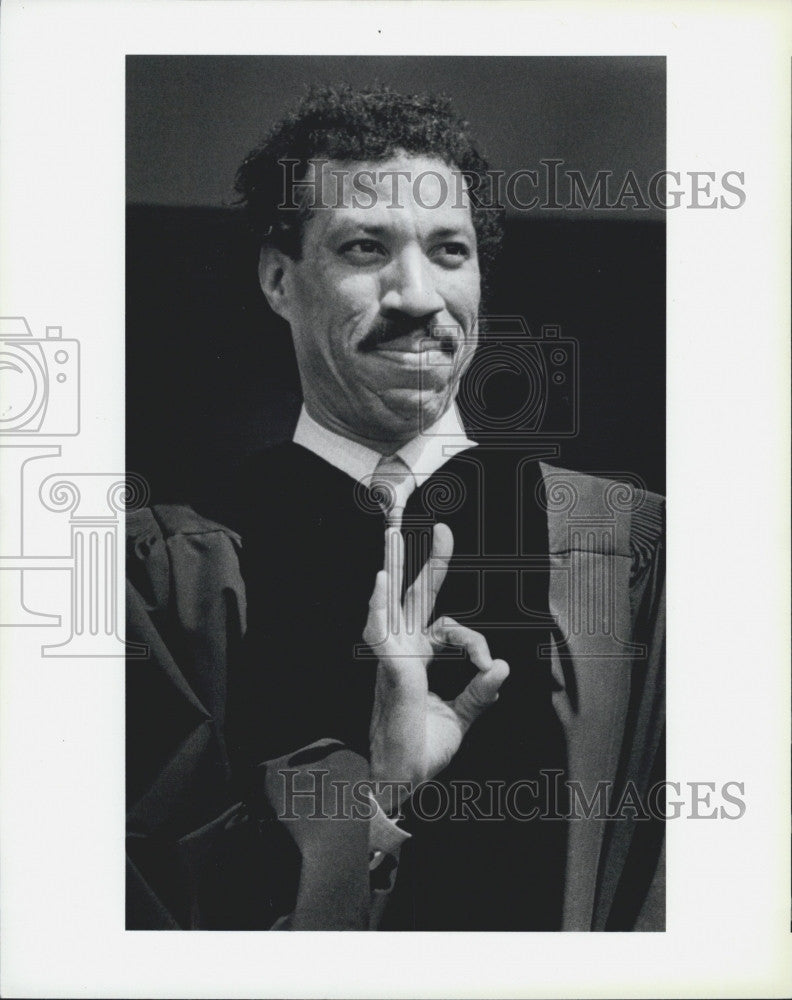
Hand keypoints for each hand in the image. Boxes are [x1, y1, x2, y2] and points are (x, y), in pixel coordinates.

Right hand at [364, 524, 508, 812]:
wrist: (403, 782)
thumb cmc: (422, 751)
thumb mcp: (460, 718)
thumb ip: (480, 692)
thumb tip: (503, 666)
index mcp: (419, 659)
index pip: (450, 629)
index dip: (474, 642)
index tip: (488, 666)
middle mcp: (405, 652)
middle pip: (415, 598)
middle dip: (428, 562)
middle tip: (442, 529)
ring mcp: (394, 658)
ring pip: (392, 604)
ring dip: (392, 567)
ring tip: (391, 534)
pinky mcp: (390, 669)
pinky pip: (380, 633)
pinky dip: (378, 607)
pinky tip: (381, 582)